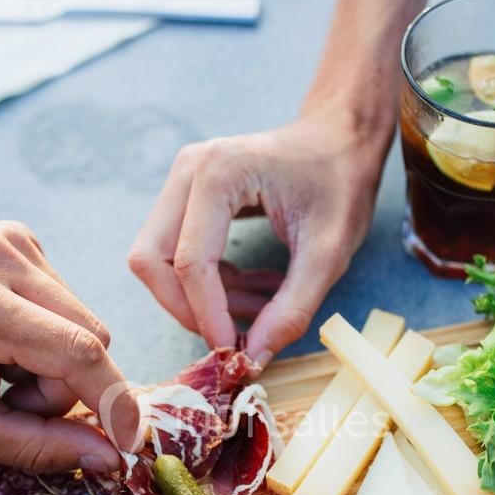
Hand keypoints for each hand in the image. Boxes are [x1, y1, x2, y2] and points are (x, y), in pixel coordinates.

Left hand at [0, 221, 141, 472]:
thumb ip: (36, 445)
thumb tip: (109, 457)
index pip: (77, 350)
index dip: (114, 400)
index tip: (131, 442)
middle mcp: (1, 257)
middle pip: (90, 338)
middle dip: (66, 386)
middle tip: (11, 400)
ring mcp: (13, 239)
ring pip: (84, 321)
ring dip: (56, 361)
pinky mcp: (20, 236)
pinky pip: (66, 301)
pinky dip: (44, 333)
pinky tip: (1, 337)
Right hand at [128, 112, 385, 365]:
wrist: (342, 137)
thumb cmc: (342, 182)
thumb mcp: (329, 252)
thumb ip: (293, 307)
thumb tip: (254, 357)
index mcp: (220, 172)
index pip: (190, 262)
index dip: (207, 316)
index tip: (235, 354)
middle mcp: (189, 170)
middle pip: (152, 260)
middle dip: (188, 309)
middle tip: (234, 337)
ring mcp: (182, 180)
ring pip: (157, 260)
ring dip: (201, 300)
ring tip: (263, 308)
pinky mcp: (187, 195)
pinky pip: (175, 253)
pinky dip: (209, 285)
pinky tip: (257, 290)